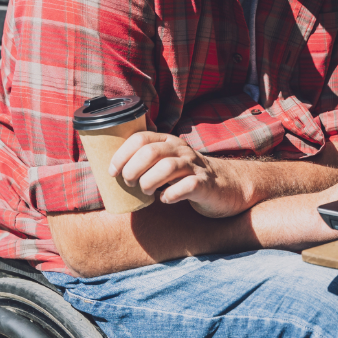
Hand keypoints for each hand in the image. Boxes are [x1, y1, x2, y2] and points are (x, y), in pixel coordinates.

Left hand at [108, 132, 248, 217]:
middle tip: (129, 184)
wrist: (225, 187)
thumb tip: (112, 170)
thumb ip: (146, 160)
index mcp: (168, 141)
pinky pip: (185, 187)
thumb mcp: (167, 161)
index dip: (121, 155)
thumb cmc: (186, 177)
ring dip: (149, 183)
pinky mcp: (204, 184)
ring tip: (147, 192)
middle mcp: (181, 150)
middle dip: (132, 171)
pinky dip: (170, 195)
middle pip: (150, 153)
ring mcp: (194, 166)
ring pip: (166, 168)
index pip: (140, 138)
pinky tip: (166, 199)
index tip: (112, 172)